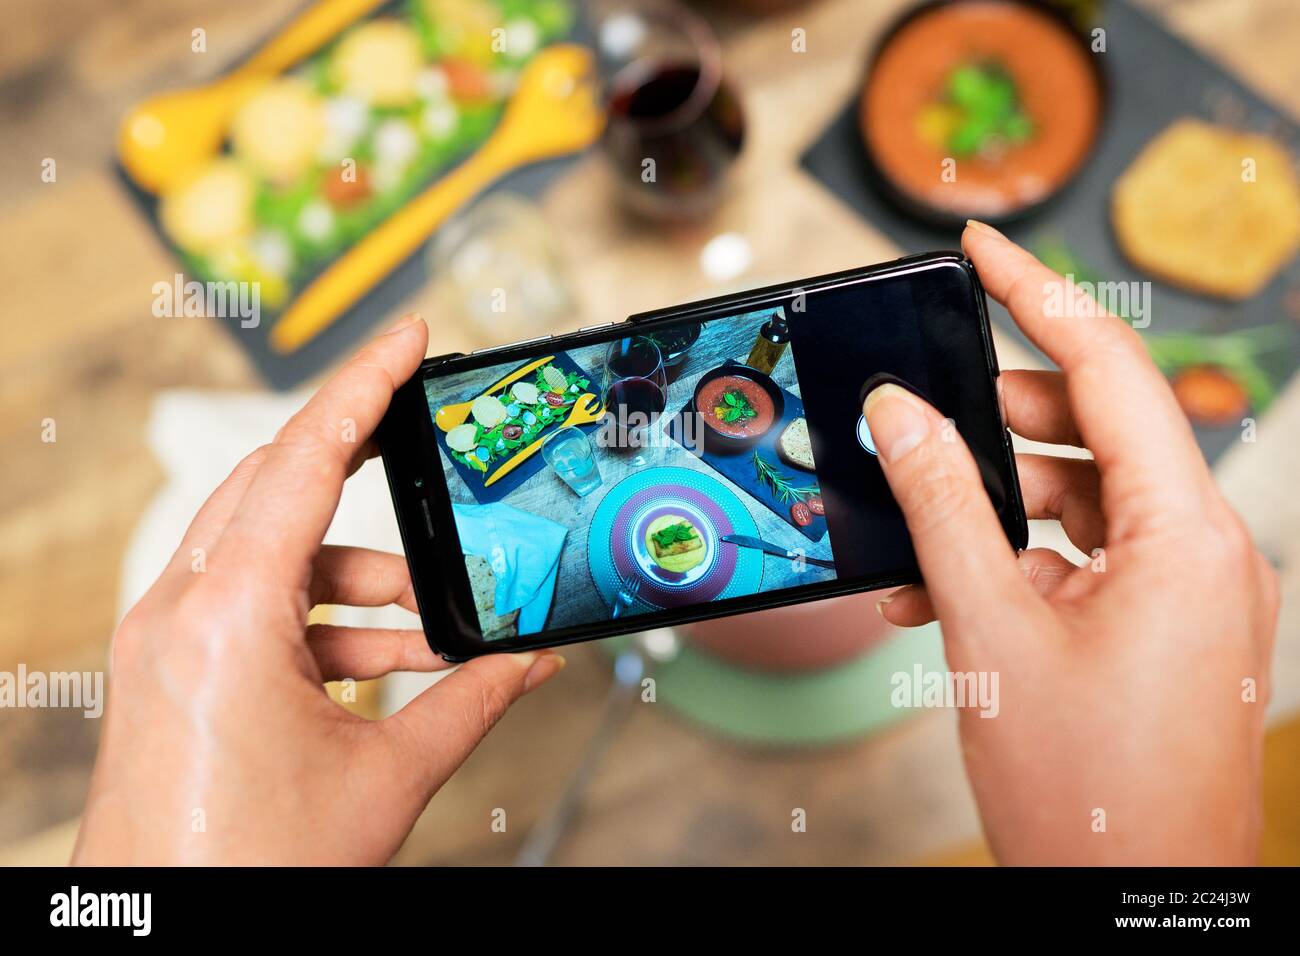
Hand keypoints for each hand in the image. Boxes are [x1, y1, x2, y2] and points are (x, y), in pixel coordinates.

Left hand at [73, 315, 564, 864]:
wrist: (167, 937)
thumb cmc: (252, 872)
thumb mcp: (388, 777)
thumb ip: (473, 702)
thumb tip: (535, 659)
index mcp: (227, 617)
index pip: (306, 458)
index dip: (366, 386)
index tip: (409, 336)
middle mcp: (178, 611)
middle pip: (279, 485)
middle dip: (370, 478)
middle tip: (429, 449)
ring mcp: (164, 640)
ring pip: (269, 550)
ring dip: (357, 574)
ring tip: (433, 628)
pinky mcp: (168, 670)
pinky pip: (250, 604)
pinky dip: (321, 617)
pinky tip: (385, 664)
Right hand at [866, 224, 1277, 864]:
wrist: (1131, 902)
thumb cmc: (1085, 789)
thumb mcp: (988, 626)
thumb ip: (940, 504)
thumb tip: (900, 412)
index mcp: (1186, 535)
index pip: (1110, 369)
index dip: (1037, 293)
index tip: (981, 246)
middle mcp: (1204, 552)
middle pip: (1098, 429)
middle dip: (1001, 412)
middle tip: (924, 397)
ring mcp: (1187, 593)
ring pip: (1085, 496)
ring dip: (996, 498)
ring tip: (917, 516)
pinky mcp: (1162, 628)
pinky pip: (1086, 558)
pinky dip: (1016, 557)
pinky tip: (942, 583)